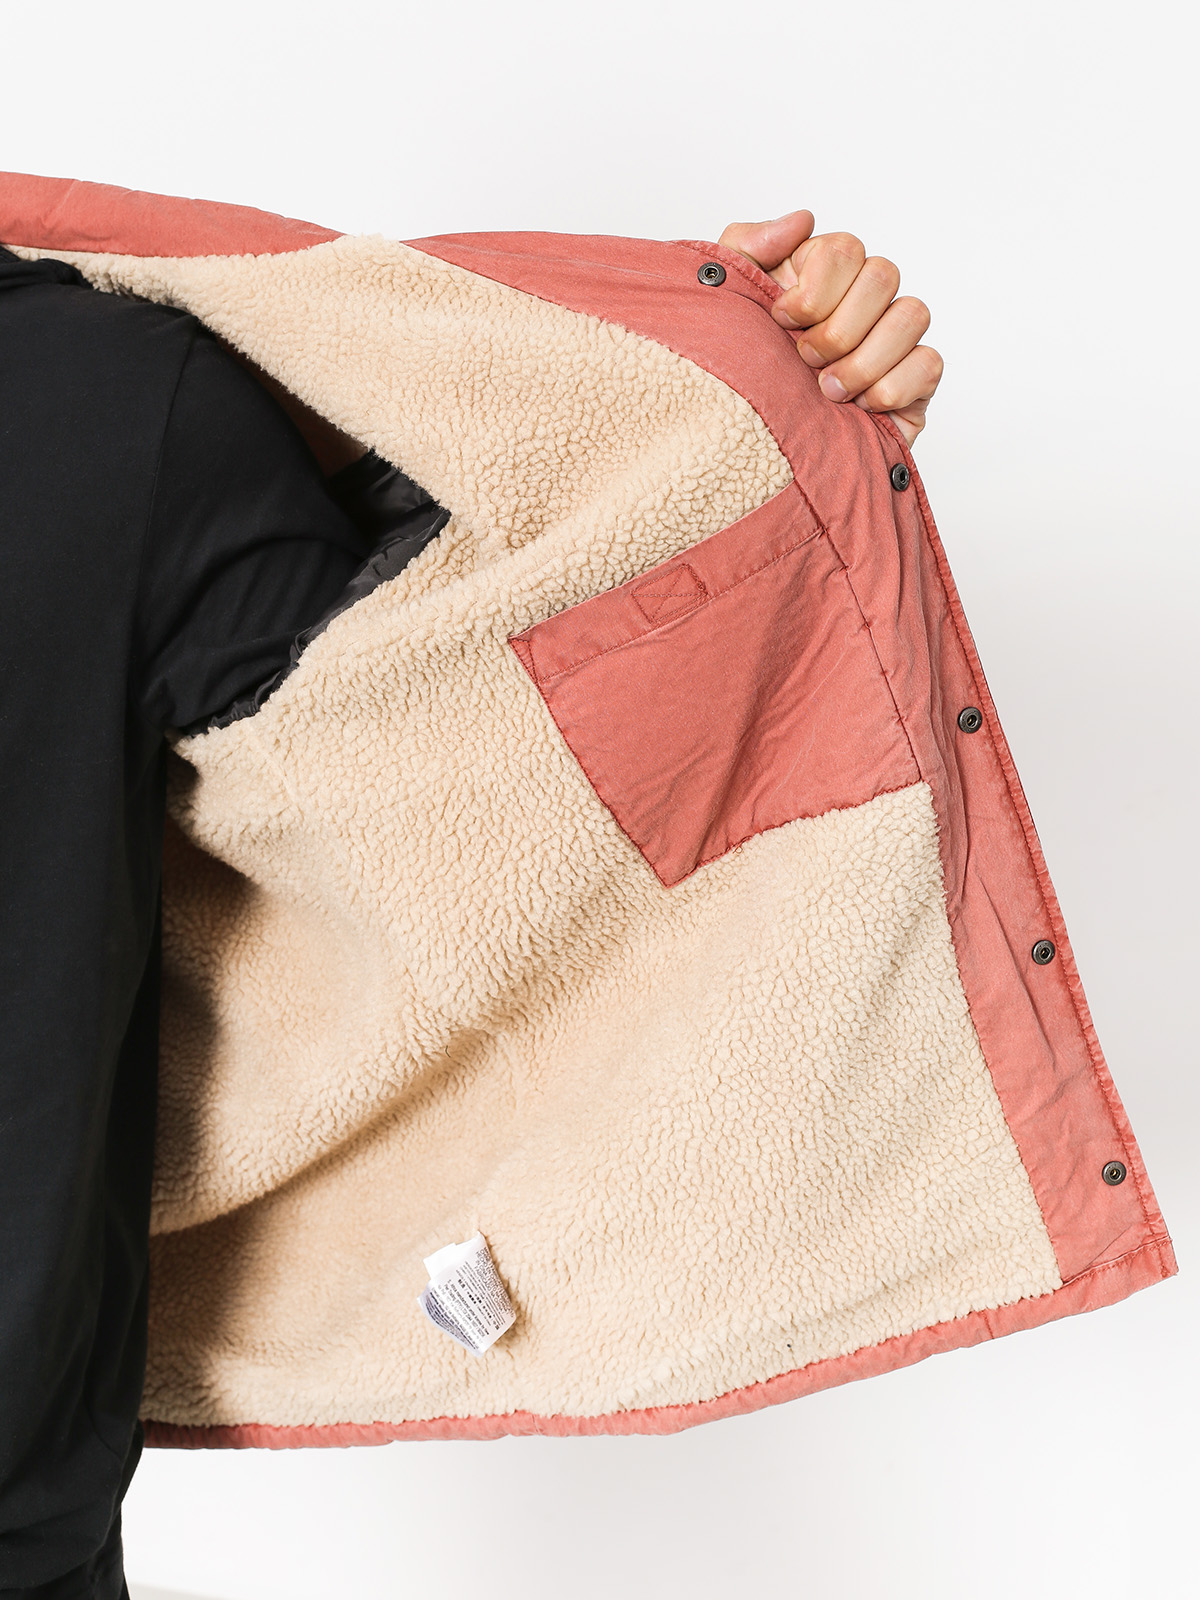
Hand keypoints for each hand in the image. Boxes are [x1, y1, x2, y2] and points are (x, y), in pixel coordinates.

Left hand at [718, 211, 942, 446]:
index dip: (816, 288)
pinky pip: (928, 364)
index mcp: (821, 277)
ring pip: (912, 315)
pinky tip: (860, 408)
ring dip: (864, 360)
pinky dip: (892, 387)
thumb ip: (748, 245)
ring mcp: (892, 342)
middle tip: (805, 361)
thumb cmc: (739, 373)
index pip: (845, 249)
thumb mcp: (723, 304)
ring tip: (827, 392)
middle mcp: (863, 303)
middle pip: (883, 275)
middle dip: (838, 327)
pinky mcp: (913, 385)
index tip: (782, 320)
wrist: (750, 453)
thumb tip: (803, 220)